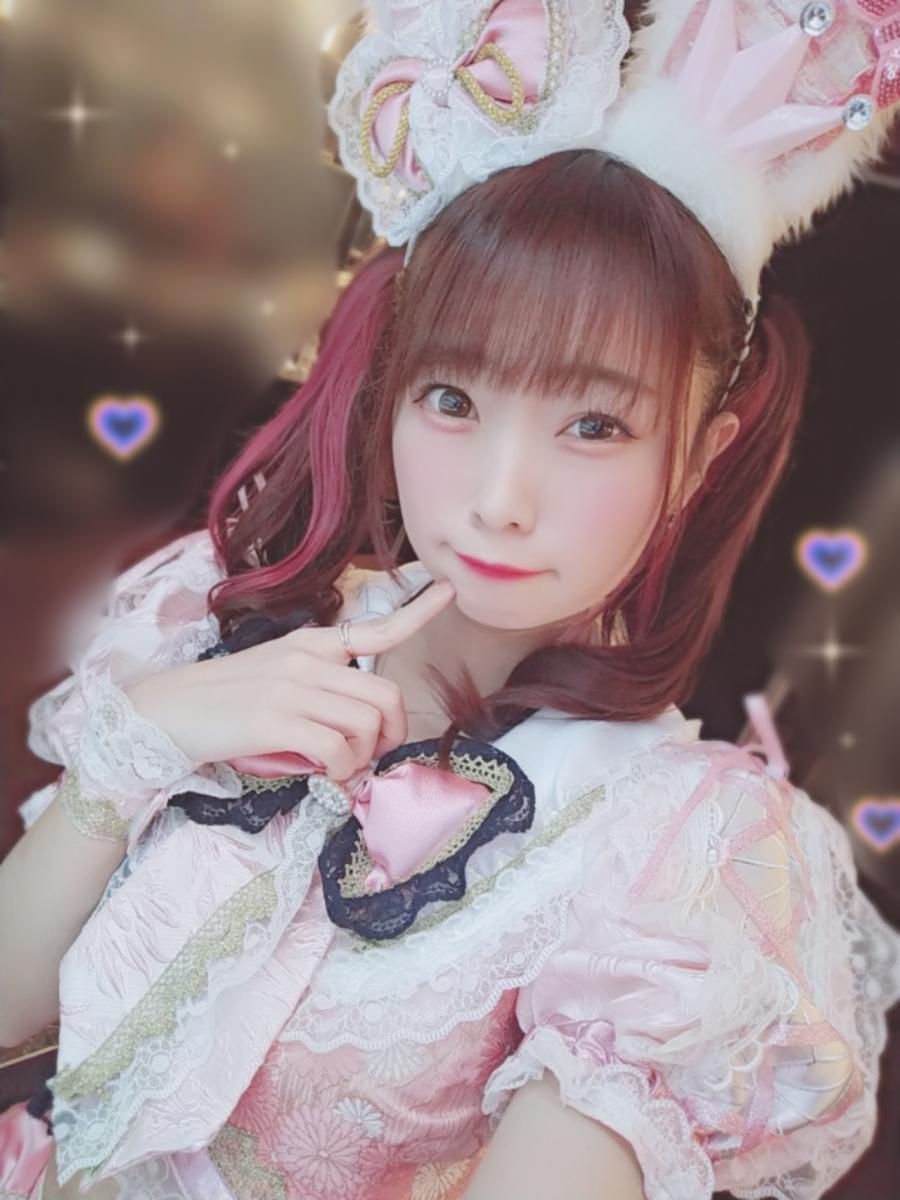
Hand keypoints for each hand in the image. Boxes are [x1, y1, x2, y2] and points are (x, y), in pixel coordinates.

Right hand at [123, 579, 456, 780]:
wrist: (164, 712)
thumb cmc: (223, 704)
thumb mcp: (277, 682)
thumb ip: (320, 695)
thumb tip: (363, 735)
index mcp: (309, 646)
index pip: (374, 627)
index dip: (417, 612)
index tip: (449, 592)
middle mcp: (306, 660)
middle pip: (385, 696)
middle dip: (393, 734)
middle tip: (373, 756)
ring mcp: (291, 688)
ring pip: (366, 726)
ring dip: (362, 759)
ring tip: (338, 768)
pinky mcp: (275, 720)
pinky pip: (337, 750)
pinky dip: (340, 771)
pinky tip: (324, 775)